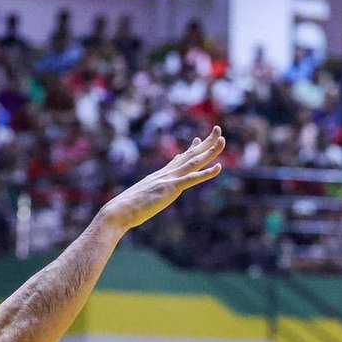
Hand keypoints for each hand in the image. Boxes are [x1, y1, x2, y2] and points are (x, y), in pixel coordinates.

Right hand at [97, 127, 225, 232]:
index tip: (199, 140)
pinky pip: (192, 179)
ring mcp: (169, 179)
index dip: (191, 149)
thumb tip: (147, 197)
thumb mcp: (141, 200)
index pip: (178, 160)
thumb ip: (148, 195)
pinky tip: (218, 167)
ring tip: (222, 140)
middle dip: (205, 143)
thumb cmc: (126, 209)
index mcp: (160, 176)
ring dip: (210, 151)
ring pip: (194, 162)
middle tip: (217, 130)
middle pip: (190, 155)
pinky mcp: (170, 188)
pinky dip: (206, 173)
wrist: (118, 211)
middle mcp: (166, 174)